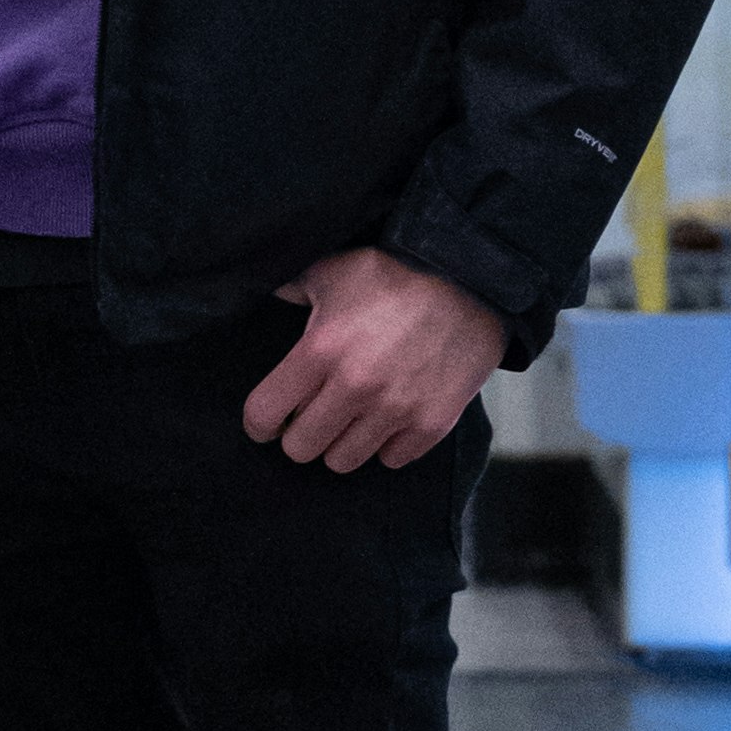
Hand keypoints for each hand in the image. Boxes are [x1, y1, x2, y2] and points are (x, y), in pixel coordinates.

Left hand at [241, 248, 504, 475]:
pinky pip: (392, 459)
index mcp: (321, 350)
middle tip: (311, 417)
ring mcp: (395, 409)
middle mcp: (355, 386)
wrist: (472, 277)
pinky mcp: (432, 423)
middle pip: (300, 448)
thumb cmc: (397, 272)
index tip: (267, 421)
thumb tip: (269, 293)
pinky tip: (389, 417)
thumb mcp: (334, 269)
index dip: (258, 423)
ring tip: (350, 417)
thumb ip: (292, 286)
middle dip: (299, 434)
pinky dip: (387, 444)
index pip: (264, 414)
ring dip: (341, 442)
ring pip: (343, 461)